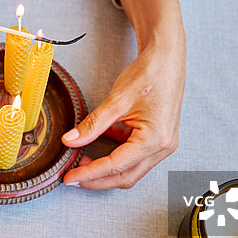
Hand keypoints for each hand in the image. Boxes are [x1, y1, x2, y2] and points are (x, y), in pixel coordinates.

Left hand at [61, 0, 184, 188]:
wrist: (167, 57)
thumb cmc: (148, 74)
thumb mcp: (116, 100)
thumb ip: (92, 124)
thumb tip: (70, 141)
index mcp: (154, 140)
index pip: (116, 166)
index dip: (90, 173)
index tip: (70, 177)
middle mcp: (163, 147)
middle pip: (125, 176)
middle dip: (97, 180)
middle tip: (72, 177)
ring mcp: (163, 144)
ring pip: (131, 169)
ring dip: (106, 169)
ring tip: (81, 162)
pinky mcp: (159, 138)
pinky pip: (136, 156)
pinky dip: (116, 155)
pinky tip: (100, 142)